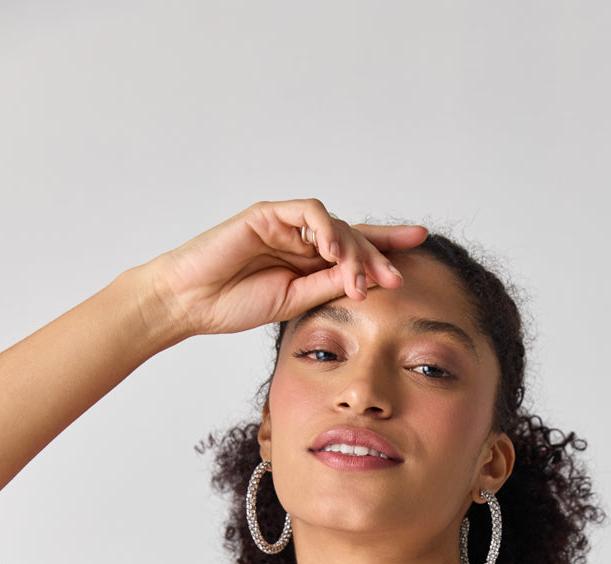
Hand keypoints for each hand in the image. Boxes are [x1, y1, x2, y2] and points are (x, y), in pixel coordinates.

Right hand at [141, 197, 428, 339]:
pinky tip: (333, 251)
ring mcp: (285, 224)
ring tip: (361, 278)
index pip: (356, 250)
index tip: (419, 248)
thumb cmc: (234, 305)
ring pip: (335, 225)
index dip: (387, 247)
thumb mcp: (296, 303)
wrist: (191, 302)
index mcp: (309, 262)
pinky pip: (307, 212)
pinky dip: (325, 228)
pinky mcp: (268, 214)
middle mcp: (301, 239)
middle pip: (353, 236)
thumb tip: (367, 281)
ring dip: (353, 251)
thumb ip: (328, 287)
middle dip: (379, 256)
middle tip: (396, 279)